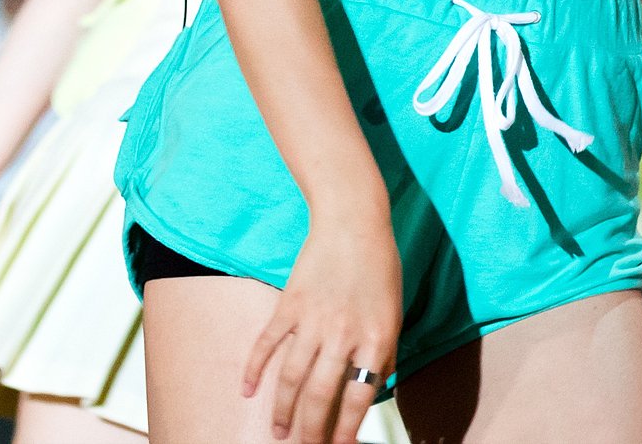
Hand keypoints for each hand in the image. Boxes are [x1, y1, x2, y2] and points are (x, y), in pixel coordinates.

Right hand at [243, 210, 402, 443]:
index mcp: (375, 338)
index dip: (346, 431)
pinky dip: (254, 369)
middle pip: (320, 396)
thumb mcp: (393, 312)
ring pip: (291, 379)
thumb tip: (373, 388)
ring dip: (282, 410)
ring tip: (278, 432)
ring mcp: (313, 319)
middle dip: (310, 431)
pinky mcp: (290, 304)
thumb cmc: (379, 266)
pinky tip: (247, 390)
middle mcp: (343, 334)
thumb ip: (383, 352)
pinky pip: (268, 344)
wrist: (353, 220)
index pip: (358, 399)